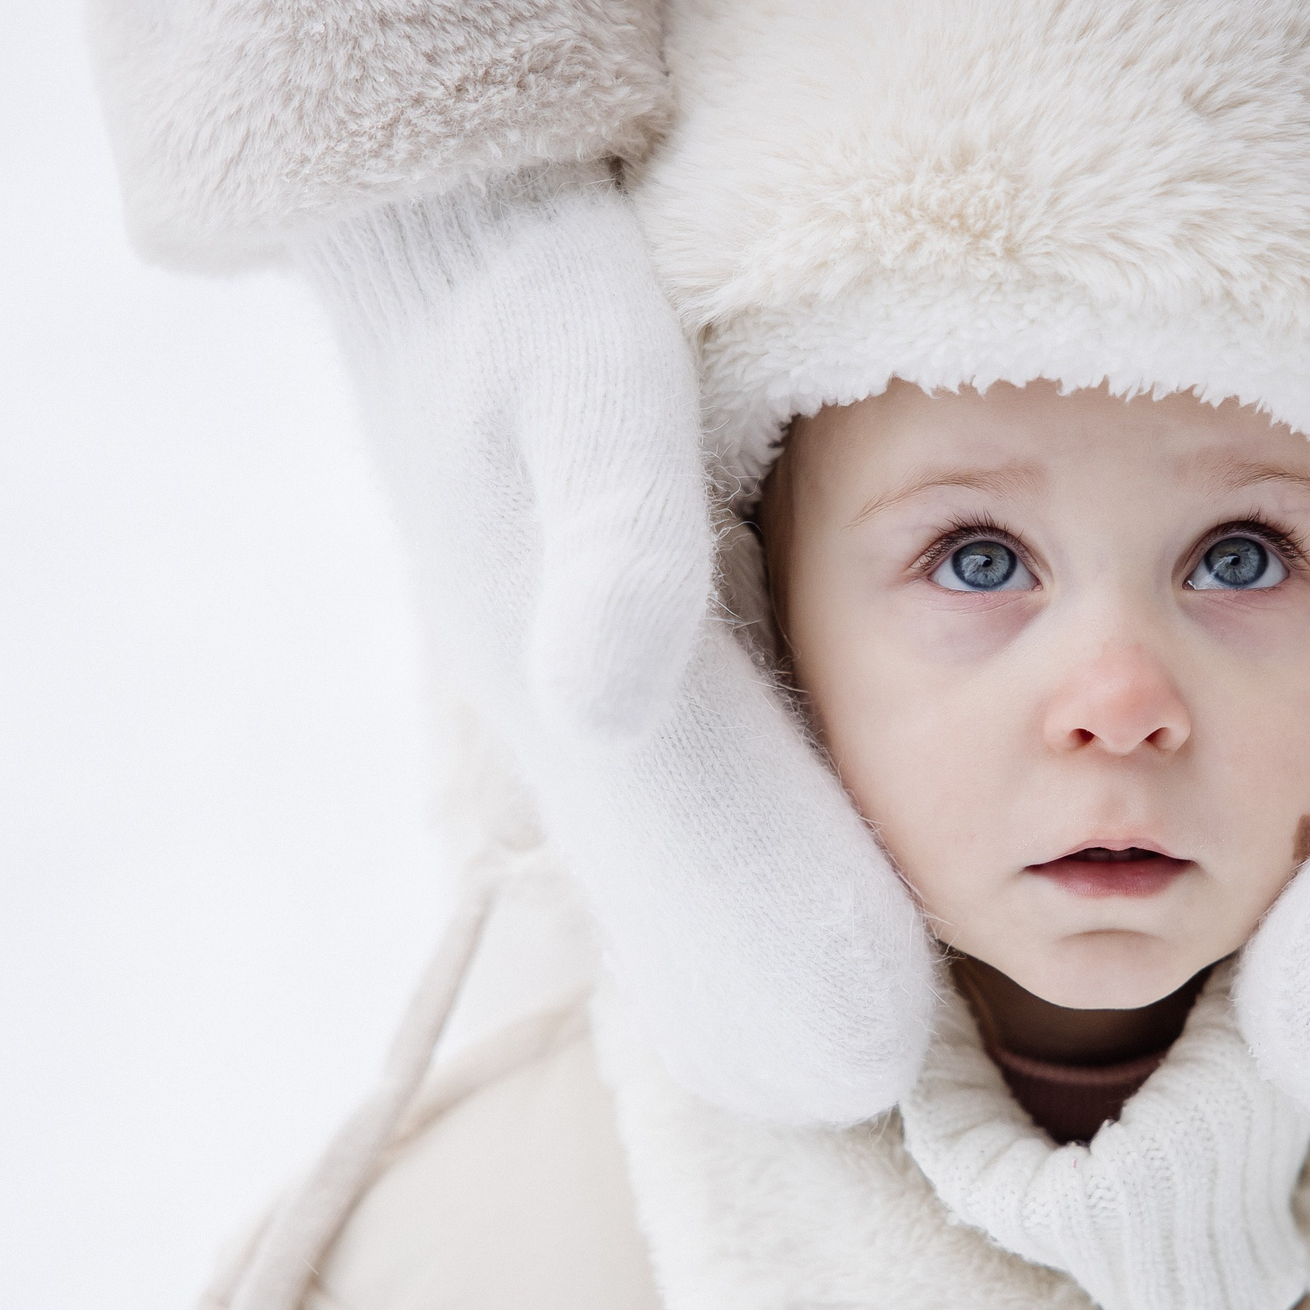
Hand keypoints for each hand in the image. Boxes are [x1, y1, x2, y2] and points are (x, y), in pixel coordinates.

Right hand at [298, 168, 936, 1122]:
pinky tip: (789, 879)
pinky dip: (733, 841)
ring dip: (745, 929)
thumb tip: (613, 699)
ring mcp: (571, 655)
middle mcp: (569, 677)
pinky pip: (672, 761)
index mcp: (573, 650)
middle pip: (673, 867)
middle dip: (764, 977)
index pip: (692, 837)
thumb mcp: (584, 377)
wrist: (439, 222)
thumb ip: (608, 534)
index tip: (868, 1052)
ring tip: (846, 1038)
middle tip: (870, 1087)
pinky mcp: (595, 619)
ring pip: (667, 830)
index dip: (778, 945)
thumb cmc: (527, 283)